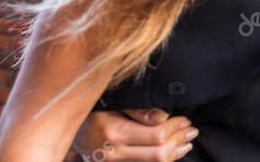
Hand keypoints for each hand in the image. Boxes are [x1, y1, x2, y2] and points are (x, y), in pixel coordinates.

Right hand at [73, 110, 195, 161]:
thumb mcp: (113, 103)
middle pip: (158, 154)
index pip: (156, 136)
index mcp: (114, 133)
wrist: (67, 131)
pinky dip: (163, 161)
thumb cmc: (93, 110)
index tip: (186, 120)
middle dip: (179, 141)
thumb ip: (138, 110)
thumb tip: (163, 117)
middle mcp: (113, 154)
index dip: (176, 128)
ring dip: (174, 153)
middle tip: (192, 130)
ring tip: (186, 142)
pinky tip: (173, 153)